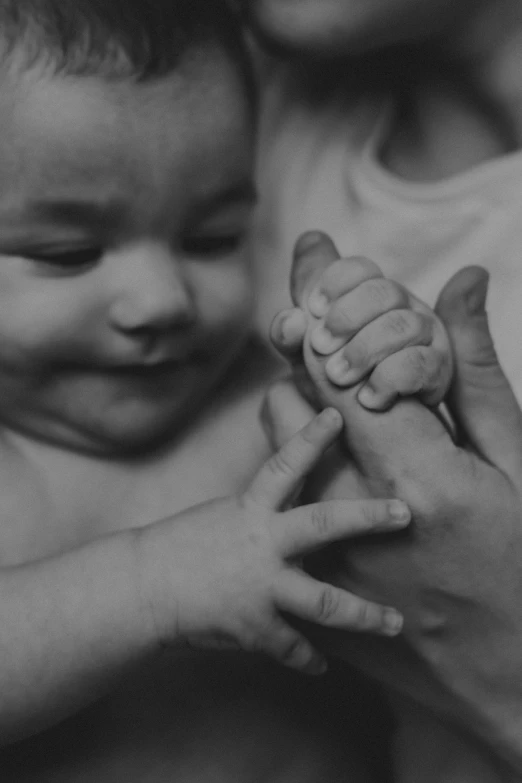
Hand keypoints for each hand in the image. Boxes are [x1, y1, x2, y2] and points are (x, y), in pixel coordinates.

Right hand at [136, 409, 408, 675]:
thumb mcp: (227, 512)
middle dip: (367, 518)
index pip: (284, 465)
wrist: (146, 588)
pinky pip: (292, 647)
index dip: (310, 438)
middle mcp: (262, 544)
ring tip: (396, 622)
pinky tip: (321, 666)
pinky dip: (308, 658)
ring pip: (324, 602)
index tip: (337, 414)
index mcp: (251, 509)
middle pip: (322, 525)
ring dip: (364, 615)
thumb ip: (266, 506)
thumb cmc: (184, 545)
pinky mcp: (255, 627)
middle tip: (405, 513)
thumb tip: (298, 489)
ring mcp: (261, 588)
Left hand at [265, 231, 521, 769]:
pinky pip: (281, 499)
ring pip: (278, 448)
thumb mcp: (517, 462)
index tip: (312, 256)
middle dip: (310, 360)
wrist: (513, 676)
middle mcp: (357, 510)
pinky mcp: (314, 578)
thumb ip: (474, 371)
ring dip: (302, 417)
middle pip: (290, 399)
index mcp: (417, 474)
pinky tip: (342, 471)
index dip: (318, 302)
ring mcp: (327, 552)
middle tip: (341, 350)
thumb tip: (461, 282)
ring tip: (350, 418)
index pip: (336, 365)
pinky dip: (302, 468)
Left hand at [272, 235, 451, 410]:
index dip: (335, 282)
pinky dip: (389, 379)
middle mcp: (403, 309)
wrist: (367, 434)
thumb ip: (291, 332)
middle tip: (320, 346)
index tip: (313, 308)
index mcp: (370, 298)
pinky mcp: (440, 372)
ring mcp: (427, 338)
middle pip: (384, 291)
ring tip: (337, 377)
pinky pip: (421, 363)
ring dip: (365, 350)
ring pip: (405, 324)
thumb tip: (295, 305)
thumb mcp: (305, 359)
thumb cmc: (334, 383)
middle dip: (348, 316)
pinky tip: (368, 399)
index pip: (359, 270)